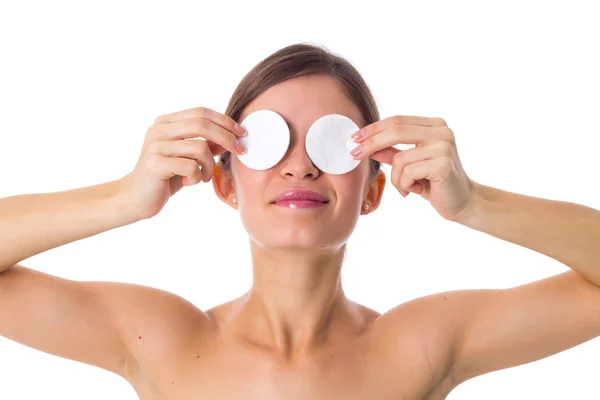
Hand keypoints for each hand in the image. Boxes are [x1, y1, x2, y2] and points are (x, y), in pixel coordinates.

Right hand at [120, 107, 246, 218]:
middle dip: (227, 137)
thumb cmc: (166, 176)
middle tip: (240, 151)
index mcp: (166, 122)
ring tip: (203, 176)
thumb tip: (233, 136)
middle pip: (202, 124)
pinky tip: (189, 182)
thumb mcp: (189, 157)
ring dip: (209, 165)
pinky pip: (190, 166)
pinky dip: (197, 176)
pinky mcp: (155, 164)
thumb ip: (207, 144)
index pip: (201, 112)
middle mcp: (159, 129)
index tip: (243, 134)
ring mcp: (155, 145)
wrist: (137, 197)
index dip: (225, 121)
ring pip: (199, 147)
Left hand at [350, 115, 476, 220]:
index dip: (373, 129)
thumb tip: (361, 143)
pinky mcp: (443, 164)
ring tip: (409, 187)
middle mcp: (442, 131)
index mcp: (434, 125)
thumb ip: (389, 151)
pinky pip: (407, 173)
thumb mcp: (408, 164)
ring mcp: (444, 146)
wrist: (462, 203)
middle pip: (396, 131)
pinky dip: (405, 185)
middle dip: (370, 143)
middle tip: (354, 154)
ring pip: (399, 158)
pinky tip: (417, 190)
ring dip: (397, 178)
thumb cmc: (433, 183)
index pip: (397, 121)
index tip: (353, 138)